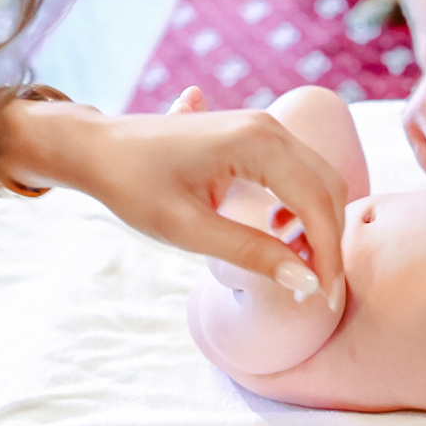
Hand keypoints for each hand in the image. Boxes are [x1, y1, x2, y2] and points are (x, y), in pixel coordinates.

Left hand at [33, 92, 349, 303]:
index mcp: (256, 143)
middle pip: (327, 189)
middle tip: (313, 290)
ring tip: (293, 264)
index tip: (324, 299)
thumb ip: (250, 253)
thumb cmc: (133, 185)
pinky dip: (301, 206)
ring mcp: (263, 127)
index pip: (316, 204)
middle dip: (328, 242)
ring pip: (318, 179)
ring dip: (317, 223)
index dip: (328, 255)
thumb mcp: (188, 229)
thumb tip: (306, 282)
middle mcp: (268, 128)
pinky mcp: (254, 135)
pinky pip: (299, 171)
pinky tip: (277, 232)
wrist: (98, 148)